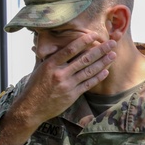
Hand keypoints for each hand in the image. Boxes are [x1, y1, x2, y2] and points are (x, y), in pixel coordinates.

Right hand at [0, 33, 115, 144]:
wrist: (31, 108)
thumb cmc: (34, 88)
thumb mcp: (37, 69)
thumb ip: (45, 57)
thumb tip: (44, 44)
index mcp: (50, 65)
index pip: (70, 50)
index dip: (83, 41)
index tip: (94, 35)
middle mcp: (60, 74)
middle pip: (84, 59)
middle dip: (100, 50)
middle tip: (112, 43)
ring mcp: (67, 85)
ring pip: (89, 71)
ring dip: (103, 62)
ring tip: (113, 55)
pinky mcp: (72, 95)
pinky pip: (88, 84)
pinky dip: (98, 77)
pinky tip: (106, 71)